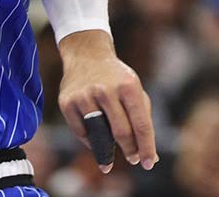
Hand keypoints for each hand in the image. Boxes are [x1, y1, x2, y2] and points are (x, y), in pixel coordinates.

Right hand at [57, 30, 156, 172]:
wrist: (86, 54)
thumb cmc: (116, 78)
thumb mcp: (135, 90)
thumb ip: (144, 121)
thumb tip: (152, 157)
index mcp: (128, 86)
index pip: (141, 125)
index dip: (146, 148)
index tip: (148, 164)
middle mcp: (105, 90)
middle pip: (121, 133)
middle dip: (129, 150)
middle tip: (133, 159)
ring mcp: (84, 96)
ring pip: (99, 135)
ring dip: (107, 151)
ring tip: (111, 159)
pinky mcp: (67, 102)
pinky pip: (81, 132)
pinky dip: (89, 141)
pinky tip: (94, 140)